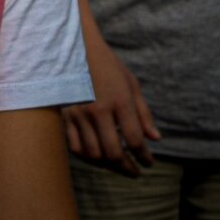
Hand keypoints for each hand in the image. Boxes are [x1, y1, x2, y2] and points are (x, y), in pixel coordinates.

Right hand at [63, 38, 158, 176]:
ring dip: (108, 165)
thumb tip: (155, 139)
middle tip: (135, 172)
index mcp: (119, 101)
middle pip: (114, 152)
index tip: (149, 162)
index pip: (135, 139)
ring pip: (93, 153)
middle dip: (127, 167)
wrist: (73, 48)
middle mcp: (98, 110)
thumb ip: (143, 113)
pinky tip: (96, 157)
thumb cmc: (106, 65)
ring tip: (117, 166)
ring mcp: (78, 114)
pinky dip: (87, 156)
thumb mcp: (131, 84)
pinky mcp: (64, 115)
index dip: (144, 156)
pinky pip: (74, 145)